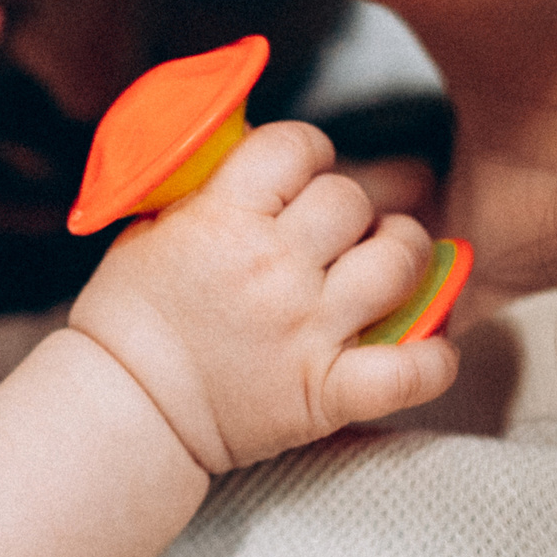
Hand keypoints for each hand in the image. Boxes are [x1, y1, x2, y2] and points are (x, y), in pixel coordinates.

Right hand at [68, 119, 457, 472]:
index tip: (304, 171)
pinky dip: (432, 358)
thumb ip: (202, 188)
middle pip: (351, 200)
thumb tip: (251, 146)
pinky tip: (431, 345)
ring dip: (402, 255)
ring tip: (388, 263)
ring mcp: (306, 330)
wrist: (125, 411)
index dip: (307, 151)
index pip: (296, 146)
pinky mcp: (325, 391)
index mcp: (223, 220)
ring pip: (397, 264)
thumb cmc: (126, 321)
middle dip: (348, 208)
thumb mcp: (146, 230)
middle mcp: (273, 268)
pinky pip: (409, 370)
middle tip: (336, 229)